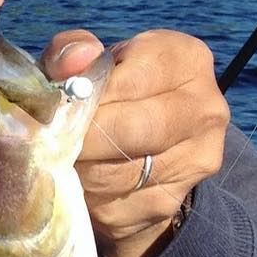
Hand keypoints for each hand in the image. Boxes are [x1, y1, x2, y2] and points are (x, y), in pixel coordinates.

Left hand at [41, 29, 228, 256]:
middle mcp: (205, 109)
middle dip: (80, 137)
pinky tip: (78, 180)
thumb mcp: (88, 61)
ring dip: (78, 169)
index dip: (86, 98)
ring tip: (59, 158)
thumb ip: (72, 51)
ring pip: (117, 173)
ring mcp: (196, 159)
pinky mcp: (171, 200)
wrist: (140, 143)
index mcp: (187, 59)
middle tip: (51, 139)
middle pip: (130, 130)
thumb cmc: (107, 89)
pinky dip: (86, 195)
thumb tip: (75, 59)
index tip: (60, 107)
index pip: (130, 82)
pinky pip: (114, 205)